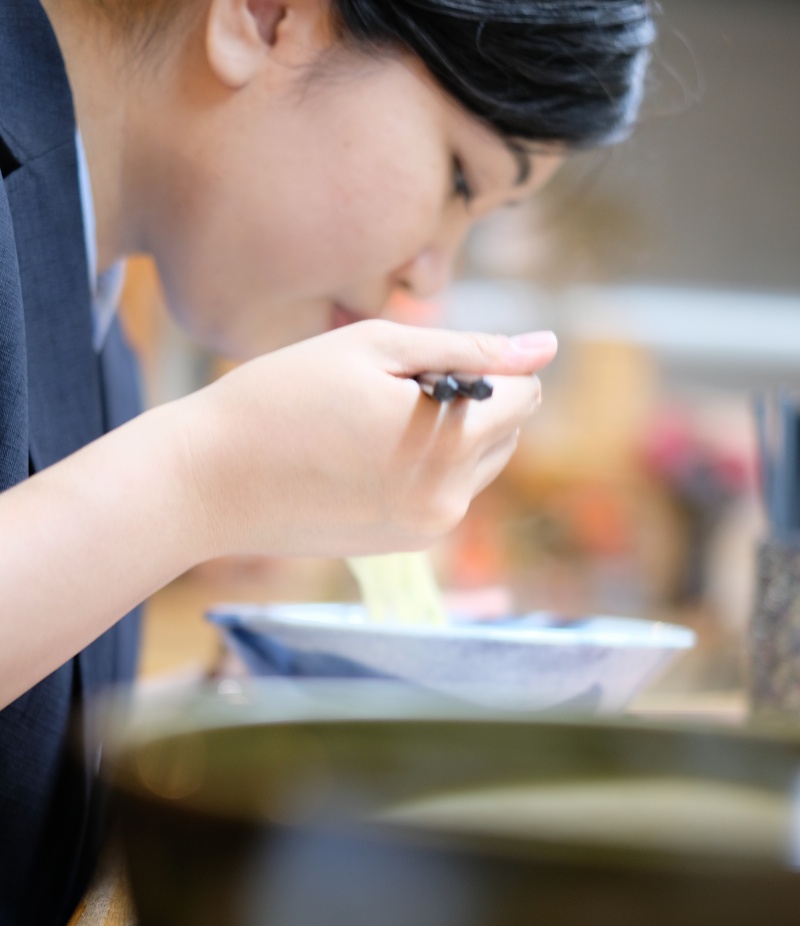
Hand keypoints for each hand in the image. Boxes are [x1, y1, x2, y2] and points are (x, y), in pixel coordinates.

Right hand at [184, 319, 556, 557]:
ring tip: (369, 423)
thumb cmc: (280, 398)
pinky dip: (422, 467)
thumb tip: (545, 347)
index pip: (524, 397)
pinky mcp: (400, 547)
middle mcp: (449, 502)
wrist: (206, 482)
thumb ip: (467, 347)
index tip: (424, 361)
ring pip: (476, 467)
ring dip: (450, 435)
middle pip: (506, 434)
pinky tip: (359, 455)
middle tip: (387, 390)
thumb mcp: (374, 348)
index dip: (485, 367)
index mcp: (449, 447)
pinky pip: (441, 495)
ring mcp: (424, 531)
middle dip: (472, 402)